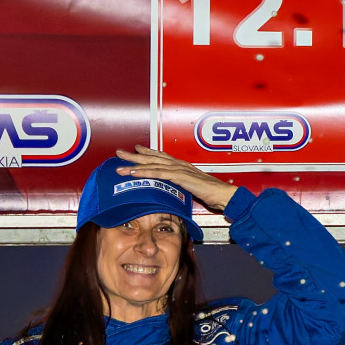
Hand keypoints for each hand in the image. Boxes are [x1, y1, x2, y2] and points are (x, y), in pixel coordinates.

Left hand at [113, 146, 239, 212]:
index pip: (162, 157)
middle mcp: (179, 165)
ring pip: (152, 165)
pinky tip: (135, 173)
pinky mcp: (180, 177)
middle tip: (119, 152)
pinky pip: (159, 174)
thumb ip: (184, 188)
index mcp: (183, 166)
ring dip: (134, 165)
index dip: (148, 152)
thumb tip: (177, 192)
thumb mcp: (194, 190)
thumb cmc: (213, 194)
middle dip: (135, 155)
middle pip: (153, 157)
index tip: (136, 149)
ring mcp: (180, 169)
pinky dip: (145, 172)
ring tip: (120, 167)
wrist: (224, 195)